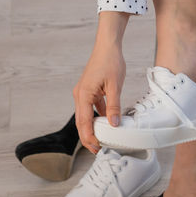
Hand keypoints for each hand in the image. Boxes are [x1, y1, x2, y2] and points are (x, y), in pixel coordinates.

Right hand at [73, 12, 128, 153]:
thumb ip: (114, 106)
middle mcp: (80, 95)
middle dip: (88, 136)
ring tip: (102, 140)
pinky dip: (97, 118)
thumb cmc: (111, 62)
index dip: (89, 137)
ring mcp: (83, 93)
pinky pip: (91, 108)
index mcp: (83, 94)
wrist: (108, 46)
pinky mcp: (89, 91)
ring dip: (93, 128)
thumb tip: (114, 124)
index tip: (96, 148)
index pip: (84, 122)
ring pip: (86, 116)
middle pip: (82, 122)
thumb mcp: (115, 86)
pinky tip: (107, 123)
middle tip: (97, 150)